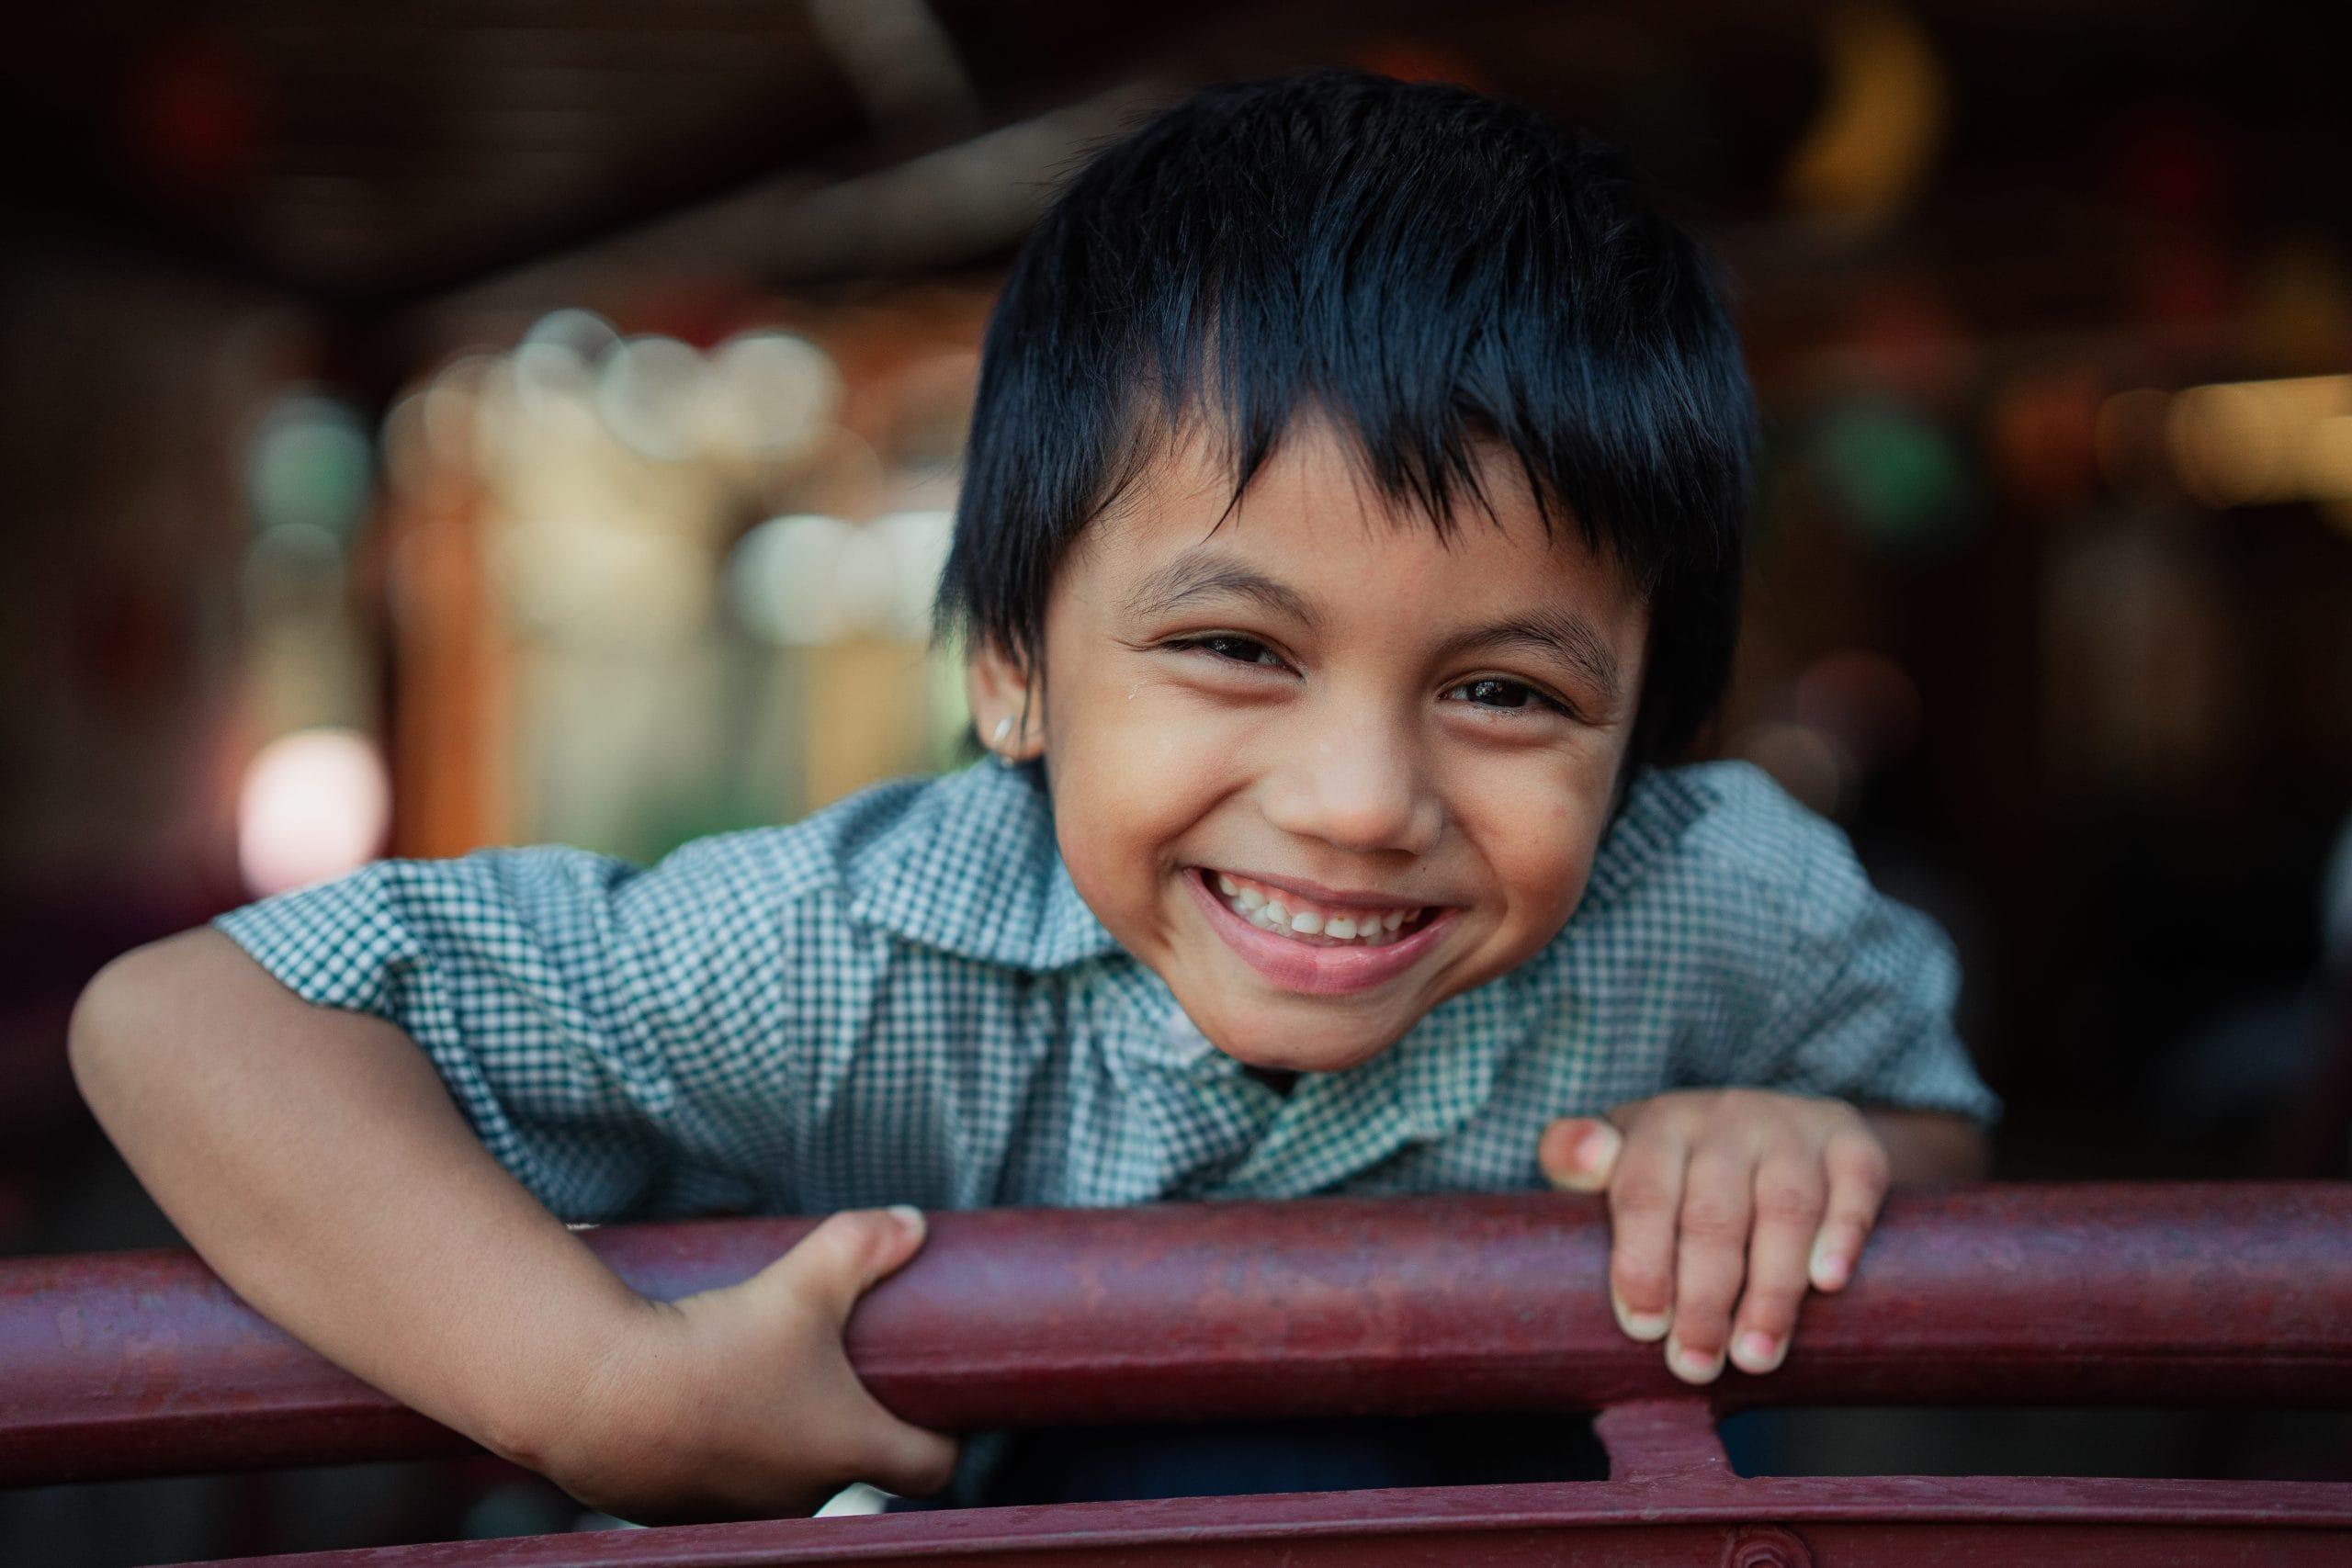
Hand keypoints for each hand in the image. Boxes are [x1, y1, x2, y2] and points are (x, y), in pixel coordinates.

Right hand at [537, 1207, 959, 1523]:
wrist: (597, 1396)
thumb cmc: (715, 1347)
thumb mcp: (802, 1282)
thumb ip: (863, 1246)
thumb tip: (914, 1223)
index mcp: (850, 1450)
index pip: (933, 1467)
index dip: (943, 1433)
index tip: (935, 1400)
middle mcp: (802, 1496)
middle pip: (854, 1466)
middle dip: (852, 1420)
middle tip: (839, 1364)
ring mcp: (739, 1510)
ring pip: (784, 1475)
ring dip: (784, 1438)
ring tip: (765, 1378)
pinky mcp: (679, 1510)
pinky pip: (720, 1482)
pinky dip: (722, 1452)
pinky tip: (705, 1407)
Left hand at [1538, 1090, 1889, 1385]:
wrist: (1776, 1127)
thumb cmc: (1678, 1166)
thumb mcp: (1620, 1156)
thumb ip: (1576, 1157)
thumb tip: (1583, 1155)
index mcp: (1660, 1126)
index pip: (1644, 1192)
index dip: (1642, 1262)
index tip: (1644, 1328)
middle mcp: (1725, 1117)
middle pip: (1713, 1212)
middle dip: (1703, 1299)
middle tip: (1696, 1364)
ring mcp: (1791, 1128)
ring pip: (1784, 1206)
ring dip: (1771, 1288)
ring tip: (1755, 1355)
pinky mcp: (1850, 1141)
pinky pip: (1855, 1181)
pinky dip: (1843, 1232)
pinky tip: (1827, 1282)